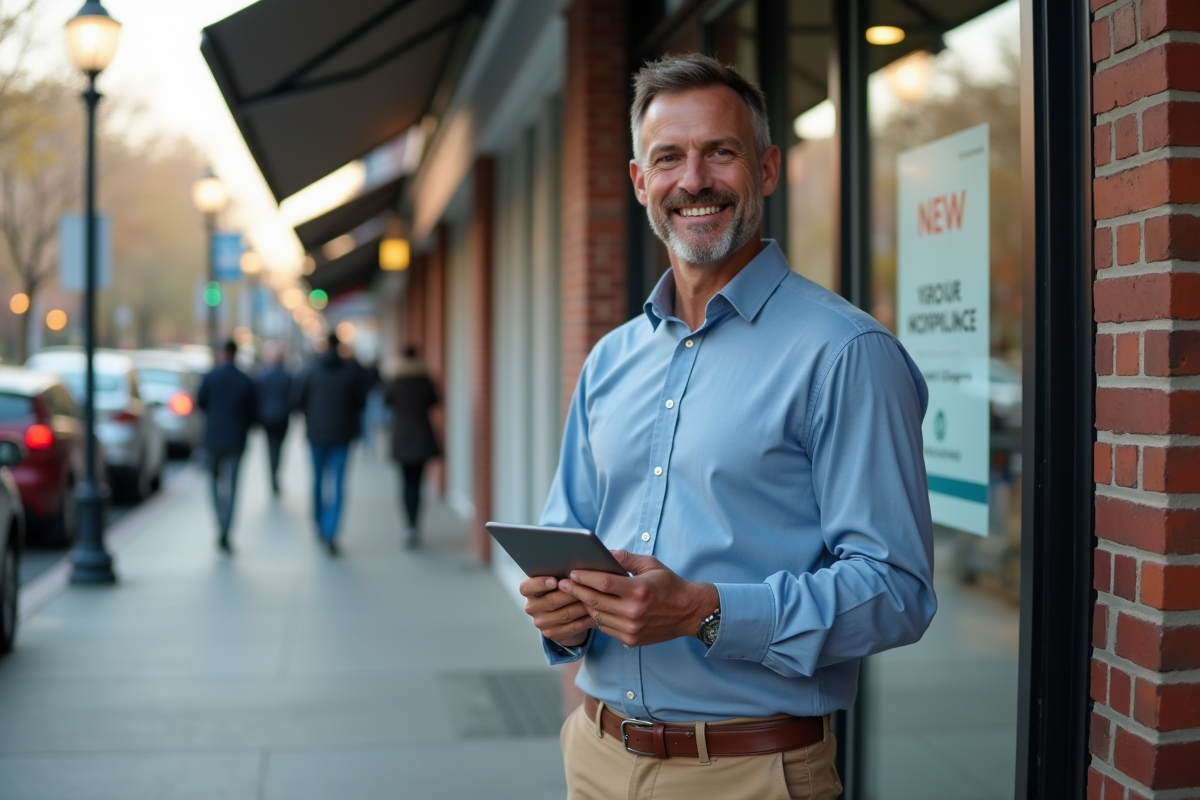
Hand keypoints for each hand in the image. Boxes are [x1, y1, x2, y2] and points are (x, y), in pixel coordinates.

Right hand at [519, 575, 595, 647]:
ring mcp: (541, 622)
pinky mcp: (552, 633)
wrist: (560, 613)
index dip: (540, 583)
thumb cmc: (560, 588)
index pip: (526, 587)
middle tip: (586, 586)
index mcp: (528, 590)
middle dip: (571, 593)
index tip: (555, 581)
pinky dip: (587, 618)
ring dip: (582, 605)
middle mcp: (531, 607)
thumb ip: (559, 572)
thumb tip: (574, 568)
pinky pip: (573, 626)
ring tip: (596, 597)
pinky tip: (597, 611)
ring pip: (565, 614)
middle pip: (551, 601)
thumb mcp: (556, 578)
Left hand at [557, 550, 718, 647]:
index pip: (603, 583)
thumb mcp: (651, 564)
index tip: (572, 572)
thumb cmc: (669, 585)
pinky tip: (589, 607)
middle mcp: (634, 612)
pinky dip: (596, 616)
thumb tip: (604, 551)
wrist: (689, 613)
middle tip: (562, 583)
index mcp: (639, 590)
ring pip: (597, 616)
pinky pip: (605, 628)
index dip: (585, 577)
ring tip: (572, 594)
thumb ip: (626, 558)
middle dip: (576, 590)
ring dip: (583, 604)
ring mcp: (631, 628)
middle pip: (595, 601)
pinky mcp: (630, 639)